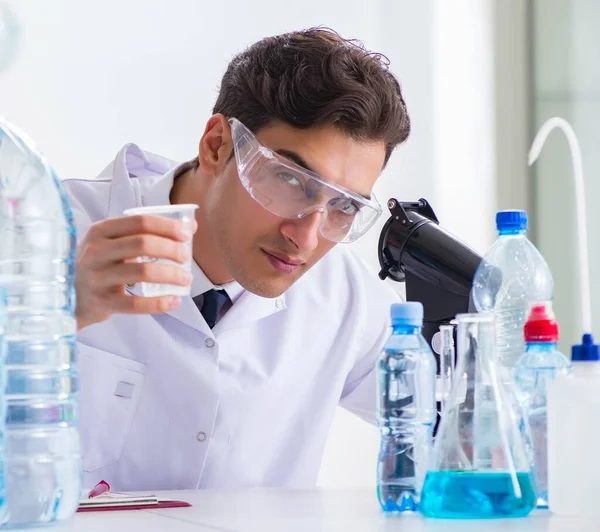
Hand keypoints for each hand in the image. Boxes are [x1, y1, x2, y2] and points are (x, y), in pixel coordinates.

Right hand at [75, 215, 195, 330]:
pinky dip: (160, 303)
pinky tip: (175, 300)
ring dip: (171, 275)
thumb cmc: (101, 265)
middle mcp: (96, 251)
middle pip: (142, 243)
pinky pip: (136, 303)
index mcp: (101, 231)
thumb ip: (148, 234)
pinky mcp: (103, 302)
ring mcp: (98, 277)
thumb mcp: (115, 243)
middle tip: (186, 257)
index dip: (167, 227)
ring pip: (143, 272)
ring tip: (186, 279)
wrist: (72, 297)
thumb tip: (190, 226)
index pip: (140, 222)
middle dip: (171, 249)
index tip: (185, 235)